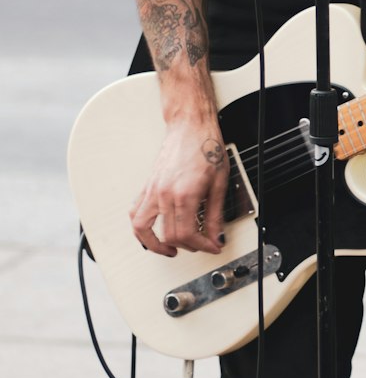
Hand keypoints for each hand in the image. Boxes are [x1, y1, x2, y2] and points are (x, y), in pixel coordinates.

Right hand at [130, 120, 229, 256]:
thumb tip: (216, 236)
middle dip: (187, 245)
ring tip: (169, 250)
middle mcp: (163, 194)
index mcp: (183, 194)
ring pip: (142, 229)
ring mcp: (152, 190)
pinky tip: (152, 232)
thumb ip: (215, 215)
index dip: (201, 245)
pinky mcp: (147, 187)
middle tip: (201, 243)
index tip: (211, 246)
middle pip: (169, 235)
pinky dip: (141, 228)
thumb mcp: (219, 184)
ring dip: (154, 245)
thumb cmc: (205, 148)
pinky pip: (135, 213)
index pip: (186, 234)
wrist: (191, 128)